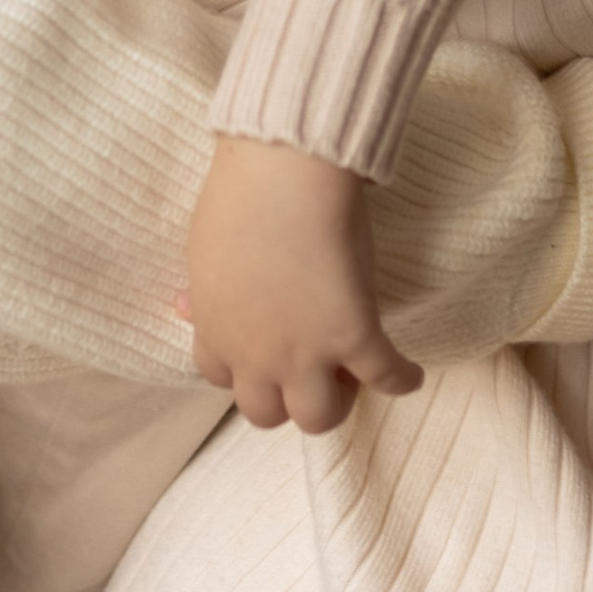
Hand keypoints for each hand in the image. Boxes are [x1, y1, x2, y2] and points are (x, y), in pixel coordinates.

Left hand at [183, 136, 426, 433]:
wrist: (283, 175)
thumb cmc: (239, 197)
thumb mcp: (204, 253)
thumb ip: (202, 294)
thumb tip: (181, 308)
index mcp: (218, 333)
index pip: (222, 381)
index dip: (246, 372)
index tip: (264, 356)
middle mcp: (257, 356)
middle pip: (266, 414)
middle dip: (286, 397)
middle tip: (307, 366)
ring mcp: (306, 353)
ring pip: (318, 416)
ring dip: (335, 402)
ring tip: (351, 375)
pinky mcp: (354, 336)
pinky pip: (386, 377)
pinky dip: (402, 378)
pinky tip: (411, 374)